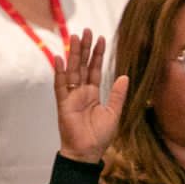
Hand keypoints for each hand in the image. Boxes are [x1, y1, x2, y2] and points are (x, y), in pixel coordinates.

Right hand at [53, 29, 127, 163]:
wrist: (87, 152)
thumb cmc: (100, 136)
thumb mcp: (114, 113)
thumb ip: (118, 95)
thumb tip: (125, 76)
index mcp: (93, 94)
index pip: (95, 70)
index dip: (98, 55)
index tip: (101, 39)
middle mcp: (81, 92)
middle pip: (82, 66)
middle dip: (85, 49)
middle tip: (86, 31)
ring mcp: (71, 97)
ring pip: (72, 71)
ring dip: (73, 54)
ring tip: (74, 37)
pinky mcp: (63, 104)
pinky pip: (60, 85)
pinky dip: (59, 72)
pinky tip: (59, 58)